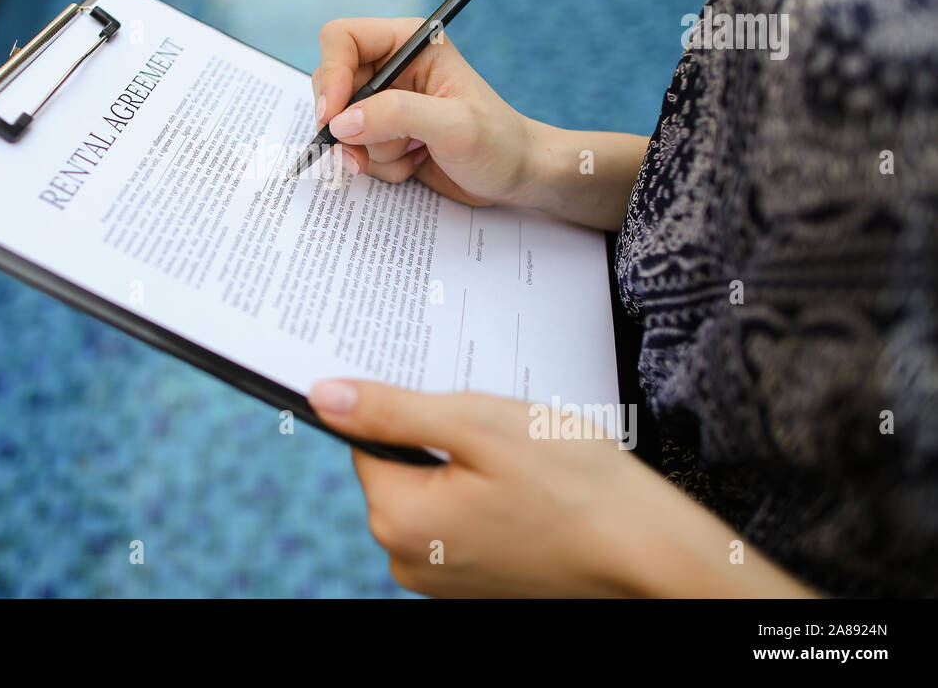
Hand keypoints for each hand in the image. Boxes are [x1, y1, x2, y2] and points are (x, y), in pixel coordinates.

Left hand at [307, 379, 817, 597]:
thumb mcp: (479, 426)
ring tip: (524, 466)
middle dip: (445, 440)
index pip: (369, 441)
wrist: (653, 556)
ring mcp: (444, 578)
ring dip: (470, 469)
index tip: (457, 405)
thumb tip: (323, 396)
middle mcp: (410, 561)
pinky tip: (531, 491)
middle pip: (403, 468)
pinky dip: (489, 498)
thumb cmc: (577, 487)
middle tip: (502, 436)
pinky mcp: (477, 581)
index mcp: (399, 521)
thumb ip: (394, 412)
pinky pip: (463, 521)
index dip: (413, 412)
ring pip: (436, 492)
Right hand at [311, 17, 650, 229]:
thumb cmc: (500, 144)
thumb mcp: (453, 127)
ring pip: (343, 124)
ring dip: (371, 152)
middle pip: (333, 84)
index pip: (342, 39)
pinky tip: (414, 164)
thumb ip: (397, 116)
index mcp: (410, 43)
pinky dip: (379, 165)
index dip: (331, 75)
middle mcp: (393, 67)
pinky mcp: (387, 133)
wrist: (519, 177)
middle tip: (365, 153)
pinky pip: (357, 149)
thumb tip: (341, 123)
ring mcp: (388, 102)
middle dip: (349, 125)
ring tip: (414, 156)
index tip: (333, 116)